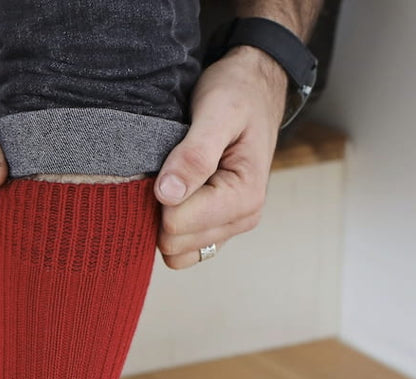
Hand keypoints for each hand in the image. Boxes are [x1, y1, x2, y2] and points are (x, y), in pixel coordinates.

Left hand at [154, 46, 287, 269]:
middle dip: (162, 209)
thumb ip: (195, 154)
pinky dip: (169, 228)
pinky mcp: (213, 231)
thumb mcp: (219, 111)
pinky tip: (175, 195)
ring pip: (175, 252)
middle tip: (172, 168)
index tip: (170, 162)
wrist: (254, 89)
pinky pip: (180, 252)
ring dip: (164, 219)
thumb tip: (167, 194)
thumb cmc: (238, 94)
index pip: (176, 224)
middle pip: (173, 242)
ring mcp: (227, 229)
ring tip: (175, 179)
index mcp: (245, 198)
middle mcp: (241, 220)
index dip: (162, 194)